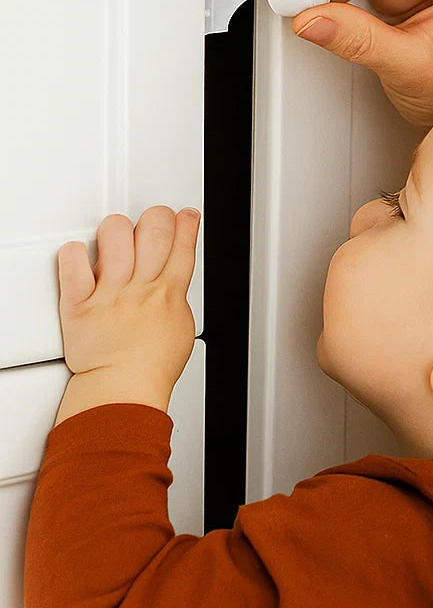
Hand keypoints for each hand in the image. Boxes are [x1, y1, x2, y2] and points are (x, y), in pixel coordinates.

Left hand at [56, 207, 199, 414]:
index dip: (186, 224)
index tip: (184, 216)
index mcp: (169, 295)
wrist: (122, 391)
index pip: (183, 246)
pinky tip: (79, 254)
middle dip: (157, 217)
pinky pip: (72, 265)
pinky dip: (73, 253)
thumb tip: (172, 281)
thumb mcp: (181, 327)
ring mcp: (110, 295)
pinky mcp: (79, 305)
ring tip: (115, 237)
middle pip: (155, 231)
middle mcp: (141, 289)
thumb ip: (176, 297)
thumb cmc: (150, 367)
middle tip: (151, 222)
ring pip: (115, 237)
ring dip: (117, 229)